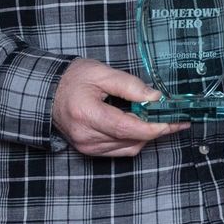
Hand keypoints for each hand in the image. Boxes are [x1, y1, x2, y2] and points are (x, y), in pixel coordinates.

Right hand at [54, 58, 185, 156]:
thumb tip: (155, 98)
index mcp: (87, 114)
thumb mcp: (101, 73)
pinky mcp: (90, 151)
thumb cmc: (72, 80)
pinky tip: (140, 125)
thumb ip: (130, 85)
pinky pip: (121, 150)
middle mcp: (86, 136)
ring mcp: (87, 147)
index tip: (173, 121)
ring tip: (157, 118)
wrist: (48, 93)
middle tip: (175, 117)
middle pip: (131, 140)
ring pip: (129, 148)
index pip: (126, 128)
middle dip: (157, 129)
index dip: (153, 127)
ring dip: (146, 135)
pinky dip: (135, 139)